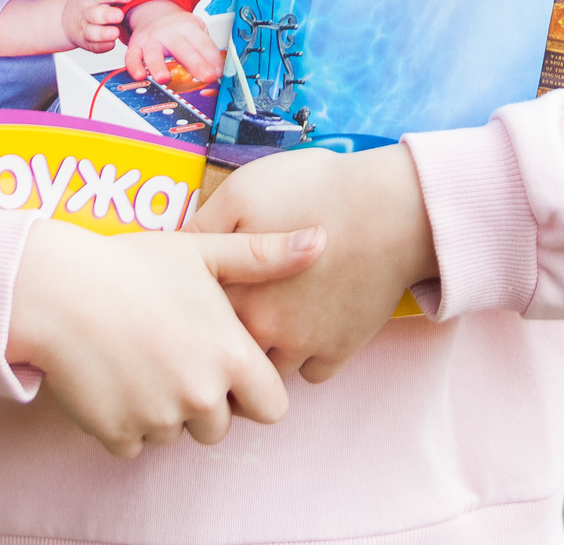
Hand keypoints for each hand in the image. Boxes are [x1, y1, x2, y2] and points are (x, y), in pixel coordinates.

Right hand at [5, 218, 326, 456]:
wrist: (54, 290)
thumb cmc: (130, 264)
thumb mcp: (202, 251)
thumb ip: (264, 256)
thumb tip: (321, 241)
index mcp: (230, 356)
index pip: (272, 407)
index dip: (252, 389)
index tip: (225, 363)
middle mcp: (201, 396)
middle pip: (220, 426)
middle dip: (205, 402)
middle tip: (173, 355)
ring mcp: (159, 420)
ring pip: (175, 433)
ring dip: (164, 409)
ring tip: (139, 358)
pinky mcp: (119, 436)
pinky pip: (135, 442)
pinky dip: (126, 420)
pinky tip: (113, 376)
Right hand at [54, 0, 130, 53]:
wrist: (67, 19)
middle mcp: (88, 12)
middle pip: (95, 13)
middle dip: (107, 14)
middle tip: (119, 14)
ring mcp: (87, 28)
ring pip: (93, 32)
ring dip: (103, 33)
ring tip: (115, 32)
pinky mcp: (89, 42)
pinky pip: (94, 46)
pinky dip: (102, 46)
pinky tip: (110, 45)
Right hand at [124, 0, 223, 84]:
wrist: (153, 11)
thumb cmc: (177, 26)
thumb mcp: (197, 30)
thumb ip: (206, 49)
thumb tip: (220, 72)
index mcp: (188, 27)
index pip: (203, 43)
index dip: (212, 58)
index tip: (219, 72)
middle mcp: (169, 32)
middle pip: (182, 48)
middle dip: (195, 63)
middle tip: (206, 76)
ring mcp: (151, 39)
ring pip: (153, 52)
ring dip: (158, 66)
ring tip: (164, 78)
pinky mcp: (136, 45)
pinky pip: (132, 56)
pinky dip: (134, 66)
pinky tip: (139, 75)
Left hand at [191, 145, 436, 382]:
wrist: (392, 209)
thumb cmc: (313, 190)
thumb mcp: (243, 191)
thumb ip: (203, 226)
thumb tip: (171, 249)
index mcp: (234, 295)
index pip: (195, 324)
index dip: (191, 313)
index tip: (191, 308)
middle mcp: (264, 331)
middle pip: (226, 359)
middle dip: (222, 346)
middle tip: (224, 323)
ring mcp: (304, 346)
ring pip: (268, 371)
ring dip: (265, 352)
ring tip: (270, 320)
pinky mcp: (341, 350)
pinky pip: (313, 372)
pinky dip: (309, 354)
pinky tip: (309, 324)